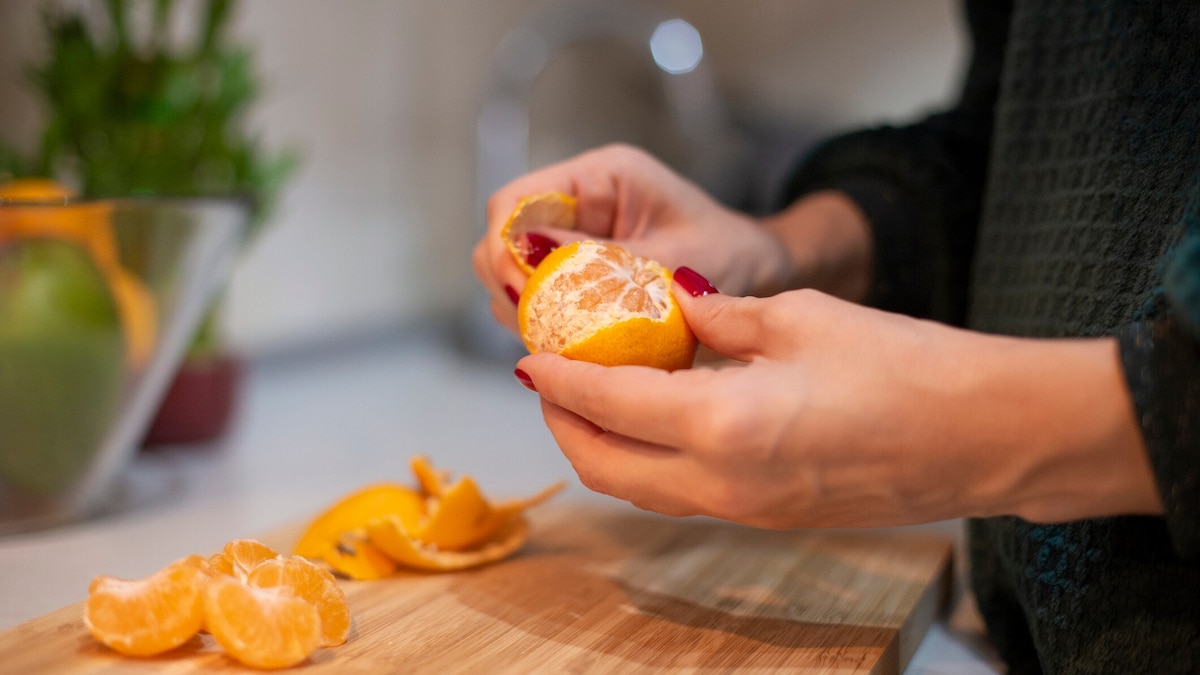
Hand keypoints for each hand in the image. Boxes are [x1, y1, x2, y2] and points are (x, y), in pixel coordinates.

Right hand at [472, 144, 788, 333]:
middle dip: (512, 289)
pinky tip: (575, 347)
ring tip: (565, 343)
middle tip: (543, 330)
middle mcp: (575, 205)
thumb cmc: (733, 254)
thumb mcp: (678, 258)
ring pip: (513, 278)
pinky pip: (539, 303)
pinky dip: (547, 327)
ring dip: (528, 313)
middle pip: (501, 243)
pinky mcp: (577, 277)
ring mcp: (572, 242)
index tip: (522, 293)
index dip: (503, 249)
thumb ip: (608, 260)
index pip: (513, 203)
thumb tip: (531, 255)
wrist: (763, 274)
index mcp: (597, 179)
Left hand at [514, 273, 1161, 528]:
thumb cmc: (906, 368)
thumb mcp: (800, 317)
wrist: (984, 436)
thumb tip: (672, 304)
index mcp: (721, 425)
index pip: (607, 404)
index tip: (531, 356)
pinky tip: (656, 421)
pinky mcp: (768, 517)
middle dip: (564, 423)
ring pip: (637, 490)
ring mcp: (744, 511)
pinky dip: (647, 462)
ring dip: (602, 446)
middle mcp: (721, 483)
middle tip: (552, 380)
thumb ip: (719, 317)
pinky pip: (680, 496)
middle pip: (604, 466)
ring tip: (594, 398)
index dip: (560, 379)